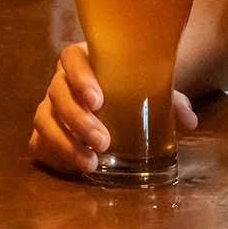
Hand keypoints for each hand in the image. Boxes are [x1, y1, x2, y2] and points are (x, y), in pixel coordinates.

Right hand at [26, 42, 197, 177]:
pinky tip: (74, 169)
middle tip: (103, 141)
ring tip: (91, 163)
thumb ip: (170, 100)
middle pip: (57, 94)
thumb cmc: (131, 87)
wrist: (116, 96)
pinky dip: (53, 156)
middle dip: (78, 120)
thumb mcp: (152, 88)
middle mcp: (61, 81)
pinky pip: (38, 143)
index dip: (80, 77)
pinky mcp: (45, 131)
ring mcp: (49, 107)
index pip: (71, 59)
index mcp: (83, 60)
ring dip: (65, 143)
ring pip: (44, 120)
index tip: (98, 99)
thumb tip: (189, 120)